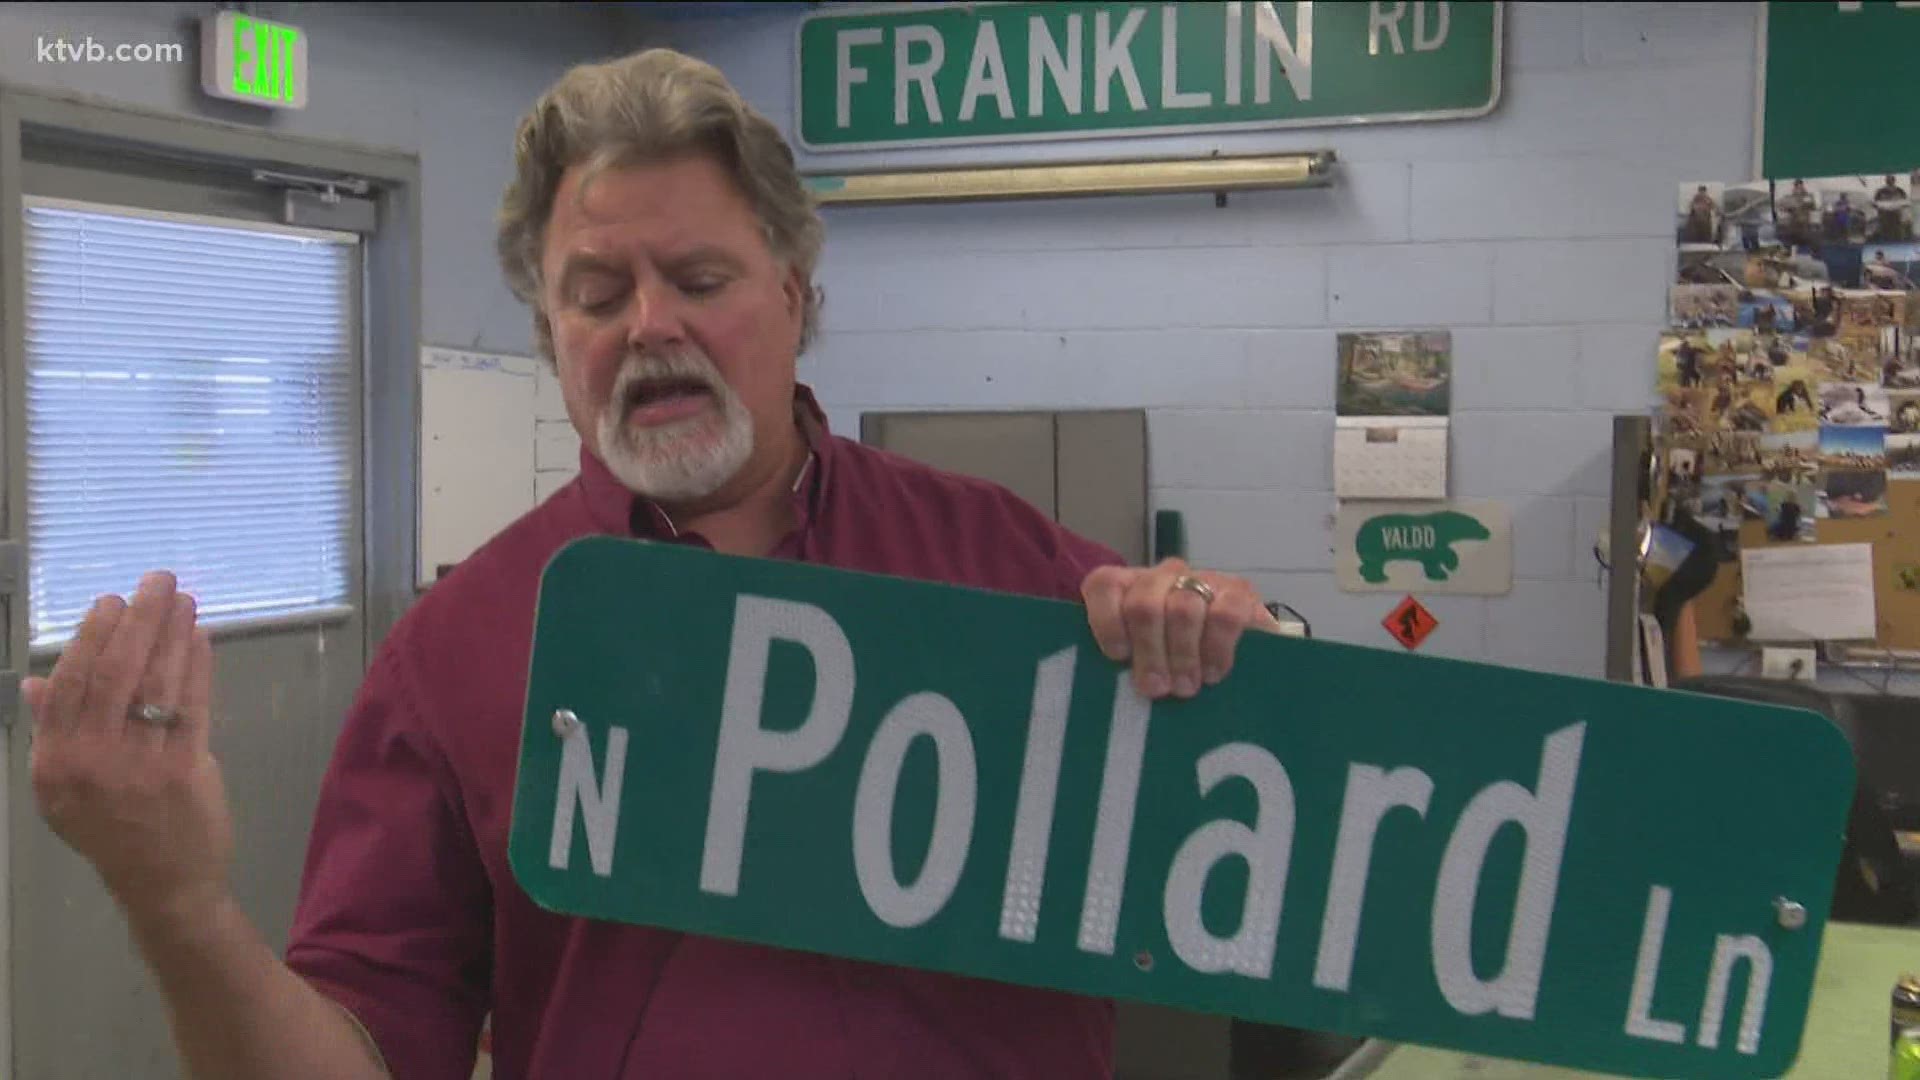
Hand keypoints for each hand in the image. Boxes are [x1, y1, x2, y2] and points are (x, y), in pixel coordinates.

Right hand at [26, 571, 232, 924]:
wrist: (162, 884)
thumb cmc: (112, 828)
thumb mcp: (64, 789)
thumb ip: (53, 732)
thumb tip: (33, 681)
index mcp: (55, 763)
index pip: (68, 685)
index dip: (90, 637)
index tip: (111, 602)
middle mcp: (90, 762)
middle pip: (113, 674)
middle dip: (137, 620)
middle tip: (155, 582)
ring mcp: (138, 767)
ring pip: (155, 685)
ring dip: (172, 634)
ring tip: (183, 599)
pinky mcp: (185, 771)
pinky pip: (191, 706)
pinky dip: (197, 667)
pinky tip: (201, 638)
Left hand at [1081, 558, 1279, 699]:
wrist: (1239, 653)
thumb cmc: (1172, 664)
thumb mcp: (1140, 661)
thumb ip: (1123, 663)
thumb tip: (1116, 686)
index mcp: (1129, 586)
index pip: (1105, 585)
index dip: (1107, 621)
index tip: (1117, 656)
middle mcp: (1163, 576)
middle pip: (1144, 605)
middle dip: (1149, 652)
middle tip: (1156, 688)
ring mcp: (1201, 580)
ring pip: (1183, 610)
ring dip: (1182, 655)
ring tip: (1185, 687)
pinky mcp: (1239, 592)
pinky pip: (1225, 615)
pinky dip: (1216, 649)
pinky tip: (1212, 674)